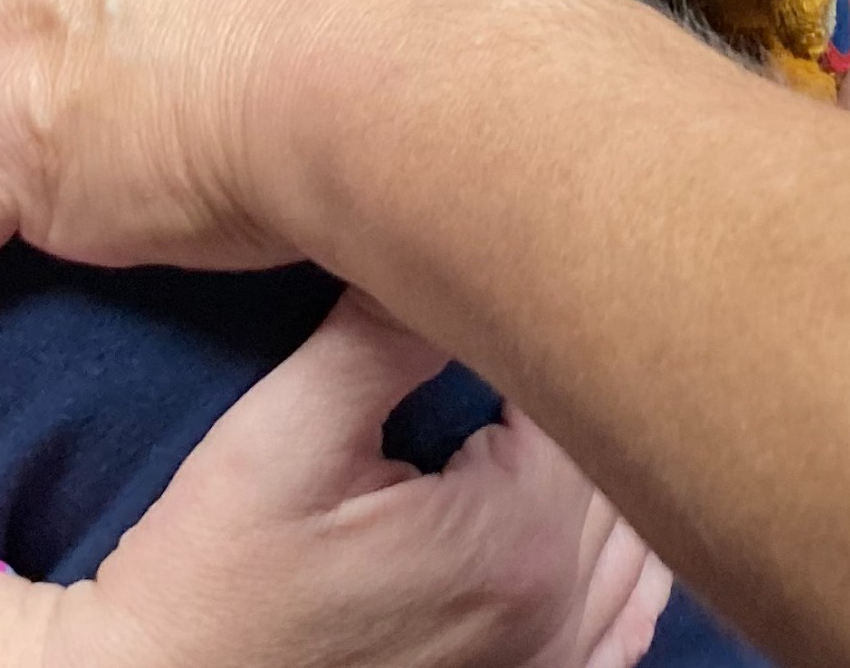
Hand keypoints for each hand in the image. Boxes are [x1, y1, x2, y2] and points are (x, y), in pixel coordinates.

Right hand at [40, 293, 670, 667]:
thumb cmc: (210, 577)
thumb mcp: (279, 438)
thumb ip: (374, 339)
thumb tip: (442, 229)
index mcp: (516, 539)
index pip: (586, 390)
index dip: (549, 325)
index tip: (507, 278)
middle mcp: (559, 613)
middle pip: (623, 460)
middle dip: (581, 389)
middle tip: (525, 320)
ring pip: (639, 537)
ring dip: (611, 468)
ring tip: (551, 400)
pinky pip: (627, 621)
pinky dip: (626, 564)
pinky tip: (596, 516)